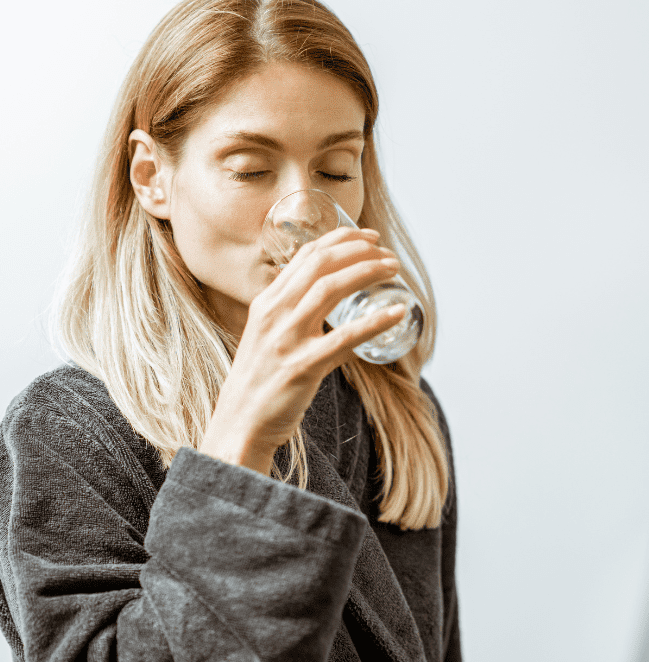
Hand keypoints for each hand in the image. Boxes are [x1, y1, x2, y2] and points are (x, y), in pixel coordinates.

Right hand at [198, 227, 403, 474]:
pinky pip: (344, 338)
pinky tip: (396, 313)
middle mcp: (274, 313)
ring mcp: (287, 339)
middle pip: (320, 264)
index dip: (341, 239)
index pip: (306, 255)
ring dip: (367, 273)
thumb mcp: (267, 334)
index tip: (369, 237)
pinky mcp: (303, 367)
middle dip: (359, 251)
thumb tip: (328, 293)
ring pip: (331, 289)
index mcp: (267, 302)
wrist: (239, 423)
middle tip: (388, 254)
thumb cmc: (260, 380)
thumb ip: (291, 311)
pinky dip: (374, 322)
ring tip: (393, 271)